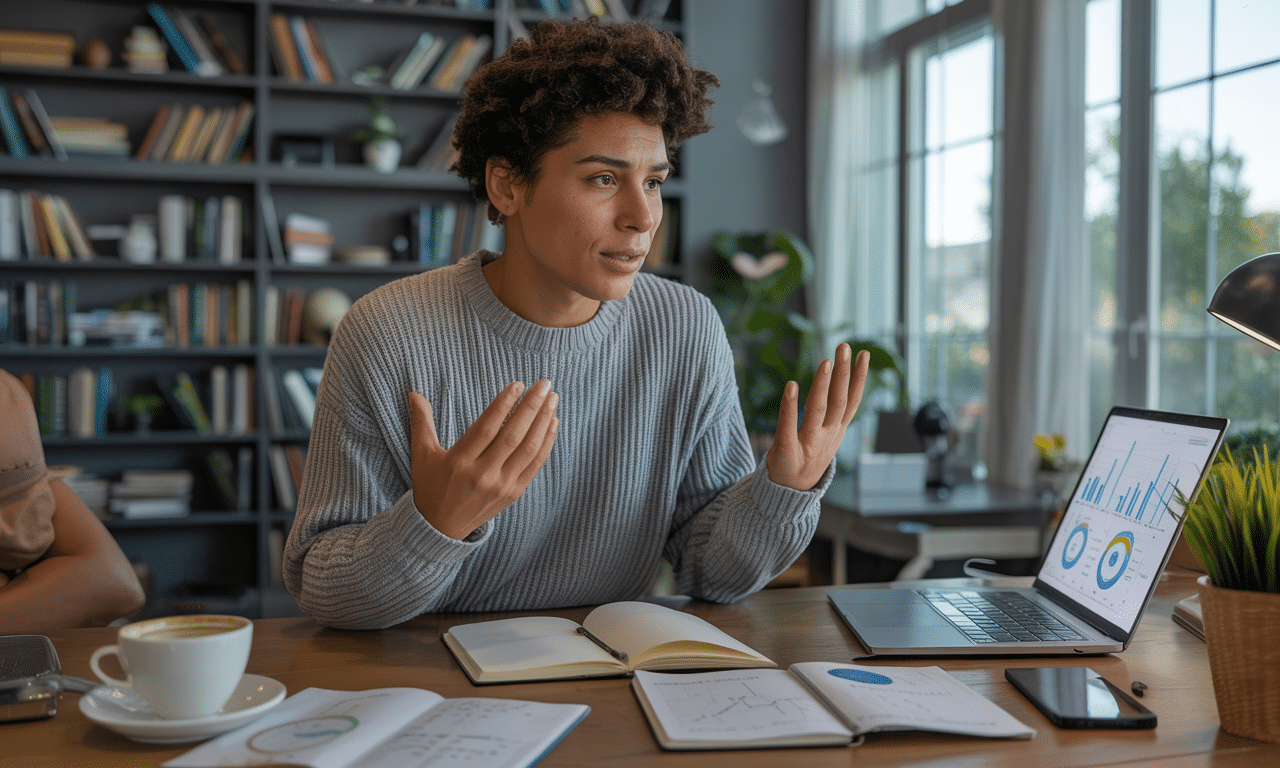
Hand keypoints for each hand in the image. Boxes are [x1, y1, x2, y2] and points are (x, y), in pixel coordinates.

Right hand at [408, 381, 558, 539]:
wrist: (440, 528)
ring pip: (528, 449)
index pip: (487, 428)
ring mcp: (501, 485)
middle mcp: (482, 475)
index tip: (518, 384)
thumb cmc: (431, 486)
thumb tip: (413, 392)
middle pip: (513, 436)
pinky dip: (546, 442)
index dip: (504, 404)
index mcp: (459, 462)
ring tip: (552, 398)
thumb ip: (421, 422)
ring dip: (543, 421)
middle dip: (531, 407)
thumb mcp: (421, 455)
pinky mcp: (513, 493)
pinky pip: (535, 464)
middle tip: (544, 384)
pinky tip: (552, 423)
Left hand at [766, 344, 870, 489]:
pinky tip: (790, 385)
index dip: (859, 378)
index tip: (864, 354)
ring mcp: (808, 443)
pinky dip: (789, 406)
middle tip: (844, 347)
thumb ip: (831, 414)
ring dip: (822, 385)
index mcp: (837, 431)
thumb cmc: (807, 459)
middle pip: (838, 401)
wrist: (790, 495)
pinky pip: (788, 426)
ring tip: (826, 361)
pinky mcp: (786, 450)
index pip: (852, 401)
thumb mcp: (827, 437)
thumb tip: (838, 384)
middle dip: (843, 374)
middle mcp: (826, 435)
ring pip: (818, 410)